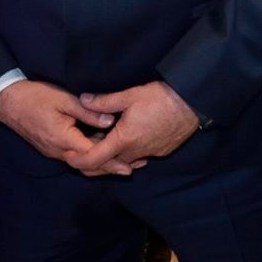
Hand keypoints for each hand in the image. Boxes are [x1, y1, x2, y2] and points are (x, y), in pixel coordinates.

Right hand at [0, 78, 123, 171]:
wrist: (7, 101)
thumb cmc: (35, 97)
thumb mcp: (64, 100)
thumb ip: (88, 112)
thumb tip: (110, 121)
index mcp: (63, 139)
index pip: (92, 156)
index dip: (112, 161)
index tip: (130, 165)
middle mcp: (57, 150)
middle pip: (88, 164)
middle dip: (110, 167)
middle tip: (134, 166)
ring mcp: (53, 151)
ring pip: (81, 162)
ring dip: (100, 162)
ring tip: (123, 161)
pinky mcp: (51, 147)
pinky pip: (73, 155)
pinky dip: (89, 155)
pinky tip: (102, 150)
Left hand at [72, 78, 201, 166]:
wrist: (193, 103)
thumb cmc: (161, 98)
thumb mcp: (130, 96)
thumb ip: (104, 101)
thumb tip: (83, 100)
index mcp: (123, 140)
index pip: (93, 160)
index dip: (77, 161)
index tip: (67, 156)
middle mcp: (135, 152)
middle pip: (107, 165)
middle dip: (93, 160)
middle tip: (81, 149)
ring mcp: (150, 154)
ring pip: (124, 163)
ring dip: (112, 157)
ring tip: (104, 144)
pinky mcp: (161, 152)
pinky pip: (139, 158)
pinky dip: (129, 154)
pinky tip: (128, 141)